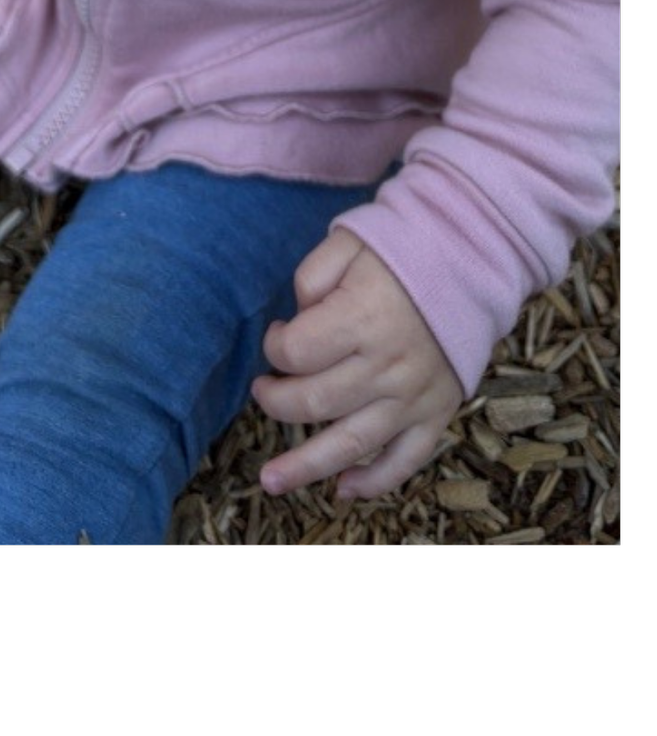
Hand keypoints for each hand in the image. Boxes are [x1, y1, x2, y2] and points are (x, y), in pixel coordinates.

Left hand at [253, 231, 463, 502]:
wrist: (472, 264)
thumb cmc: (400, 252)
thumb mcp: (345, 244)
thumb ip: (310, 280)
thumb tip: (295, 322)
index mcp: (362, 319)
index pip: (294, 352)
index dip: (273, 345)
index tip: (278, 334)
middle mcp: (388, 366)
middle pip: (313, 402)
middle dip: (274, 401)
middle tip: (263, 390)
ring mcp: (415, 397)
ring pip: (353, 445)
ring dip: (307, 467)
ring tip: (271, 482)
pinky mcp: (438, 414)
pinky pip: (406, 460)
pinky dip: (376, 481)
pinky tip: (343, 490)